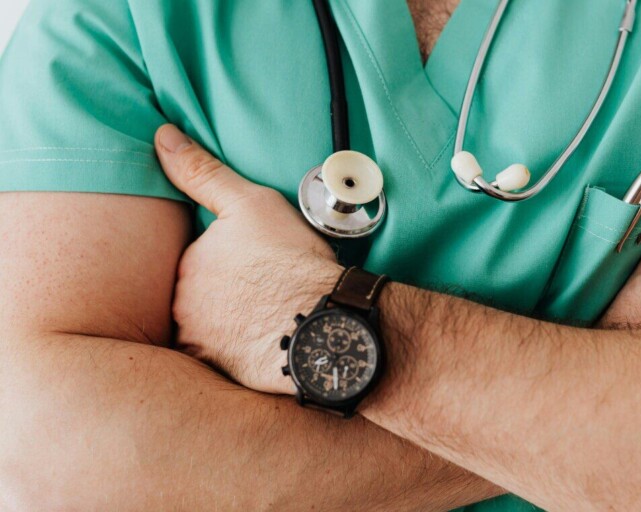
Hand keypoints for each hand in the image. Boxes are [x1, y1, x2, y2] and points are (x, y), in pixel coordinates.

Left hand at [154, 124, 342, 393]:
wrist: (323, 323)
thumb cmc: (292, 262)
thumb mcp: (250, 203)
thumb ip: (202, 172)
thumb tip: (163, 137)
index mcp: (188, 264)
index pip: (200, 260)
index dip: (234, 261)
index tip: (262, 265)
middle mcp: (183, 306)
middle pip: (201, 296)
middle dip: (228, 295)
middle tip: (267, 292)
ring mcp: (200, 343)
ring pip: (211, 329)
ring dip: (232, 324)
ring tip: (271, 318)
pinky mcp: (221, 373)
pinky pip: (223, 359)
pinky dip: (239, 352)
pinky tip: (265, 344)